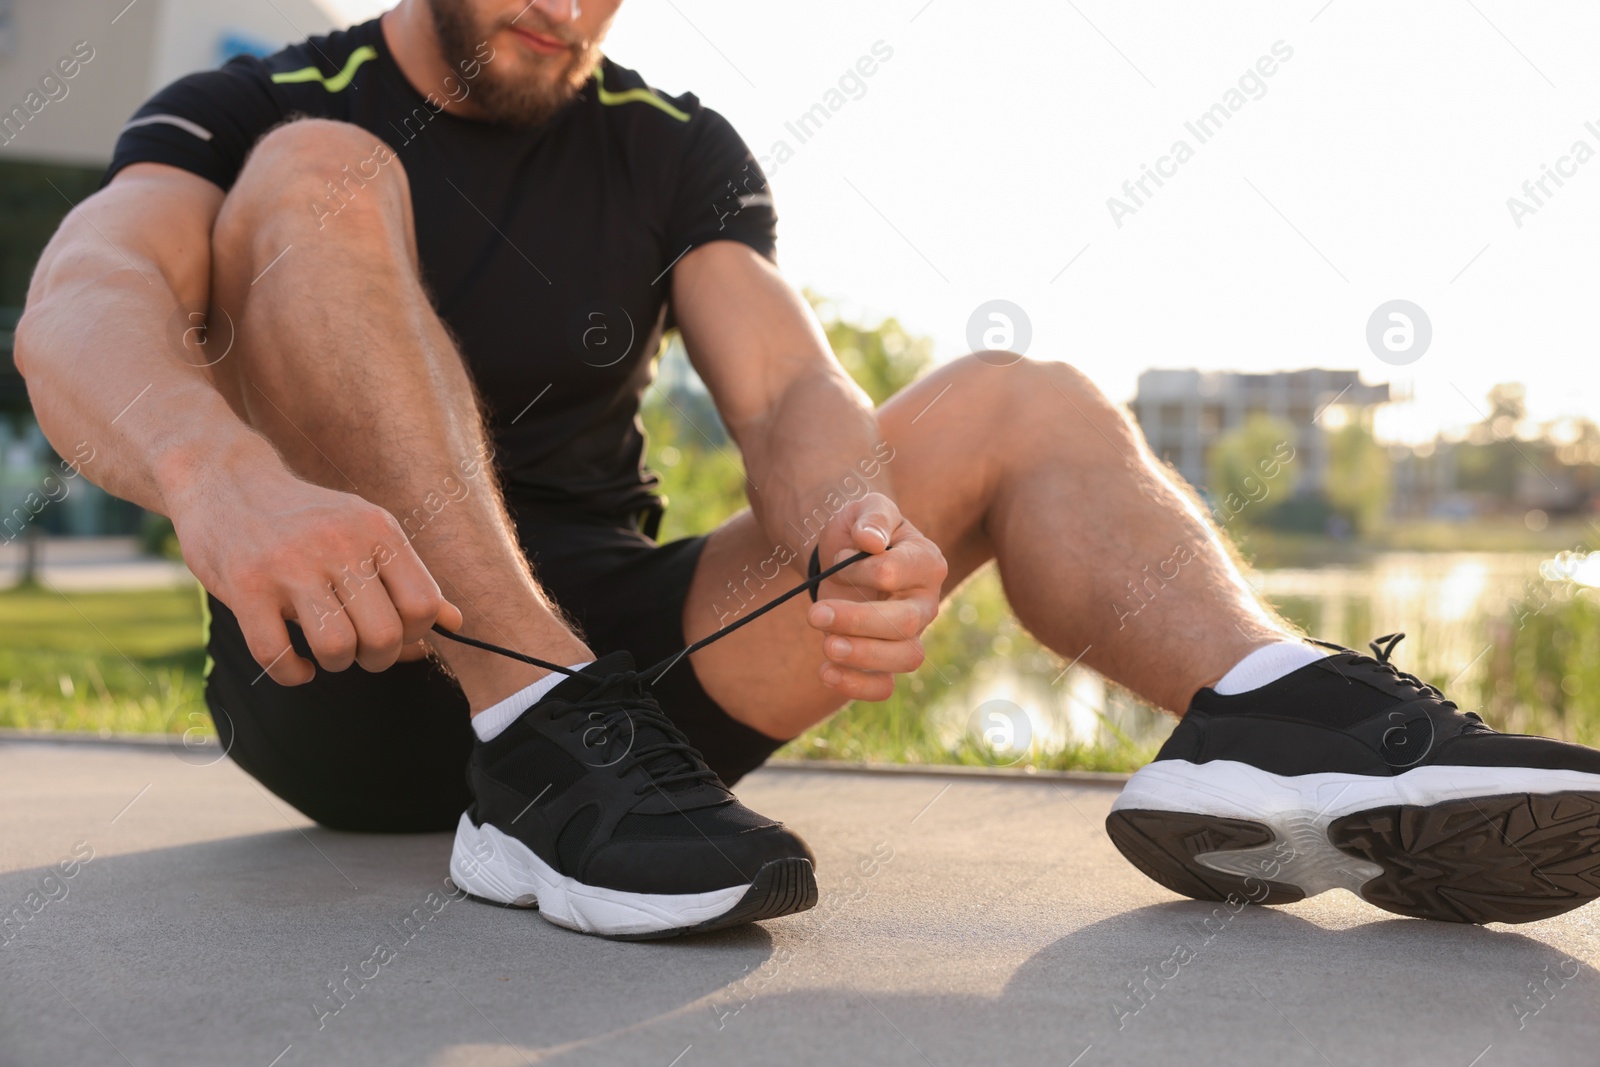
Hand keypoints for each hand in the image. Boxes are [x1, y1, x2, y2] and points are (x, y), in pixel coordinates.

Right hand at [171, 462, 460, 684]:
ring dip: (336, 664)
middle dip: (376, 658)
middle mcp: (337, 543)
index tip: (395, 635)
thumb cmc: (306, 520)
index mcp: (377, 530)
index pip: (423, 605)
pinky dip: (293, 674)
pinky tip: (296, 663)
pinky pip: (278, 656)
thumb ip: (408, 578)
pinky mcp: (244, 587)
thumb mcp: (365, 532)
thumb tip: (455, 625)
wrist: (224, 480)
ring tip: (326, 651)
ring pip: (336, 648)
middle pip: (384, 635)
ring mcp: (288, 565)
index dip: (415, 635)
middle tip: (359, 648)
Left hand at [804, 492, 946, 700]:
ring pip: (904, 659)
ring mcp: (909, 636)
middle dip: (858, 621)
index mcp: (927, 563)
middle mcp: (925, 603)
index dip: (861, 571)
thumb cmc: (860, 530)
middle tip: (814, 614)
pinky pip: (884, 687)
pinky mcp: (886, 660)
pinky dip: (856, 686)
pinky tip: (825, 672)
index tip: (837, 559)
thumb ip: (873, 517)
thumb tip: (870, 541)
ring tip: (826, 646)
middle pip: (906, 623)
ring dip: (862, 656)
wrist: (844, 554)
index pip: (896, 574)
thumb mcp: (866, 508)